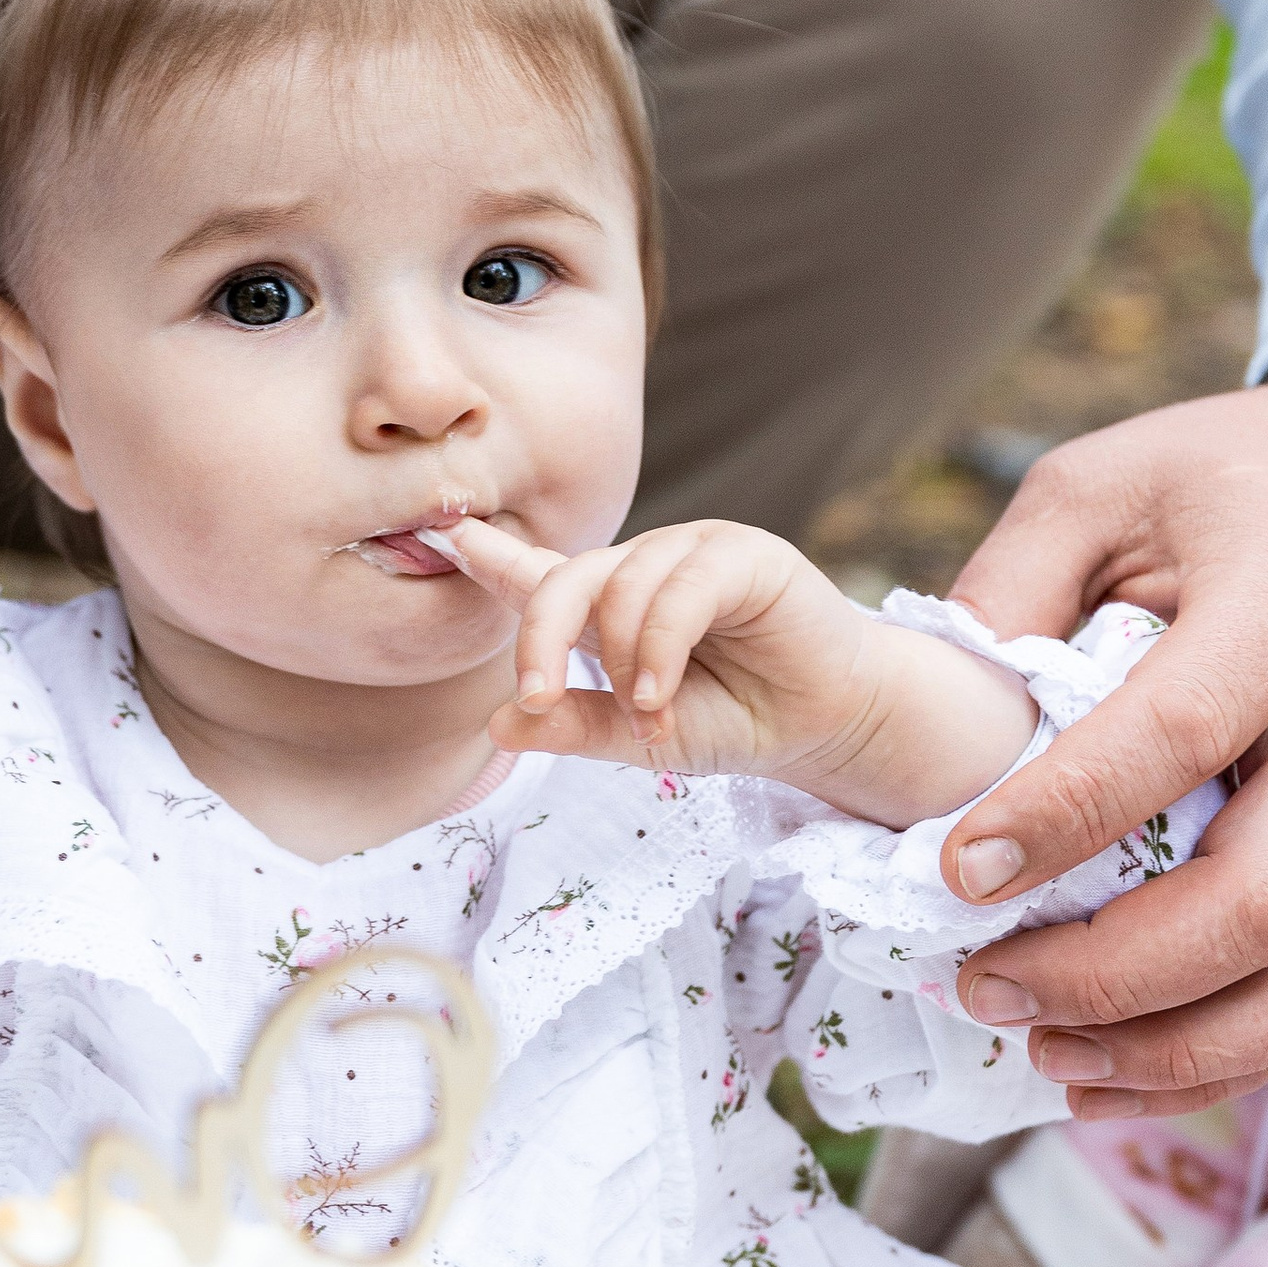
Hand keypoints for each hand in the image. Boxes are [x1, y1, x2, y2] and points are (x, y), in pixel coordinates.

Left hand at [441, 513, 1034, 824]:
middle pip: (563, 580)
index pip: (536, 574)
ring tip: (649, 719)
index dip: (485, 554)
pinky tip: (660, 695)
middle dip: (536, 640)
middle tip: (535, 698)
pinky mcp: (740, 554)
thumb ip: (575, 725)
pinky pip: (676, 588)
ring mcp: (691, 553)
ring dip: (623, 664)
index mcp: (611, 607)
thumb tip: (499, 725)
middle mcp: (643, 569)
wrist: (828, 723)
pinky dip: (658, 647)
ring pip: (619, 586)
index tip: (439, 530)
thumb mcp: (640, 736)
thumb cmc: (737, 721)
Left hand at [939, 384, 1267, 1114]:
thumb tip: (927, 732)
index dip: (1062, 819)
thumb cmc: (1231, 478)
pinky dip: (1225, 1054)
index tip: (953, 873)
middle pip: (1261, 899)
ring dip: (1178, 1047)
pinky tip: (1114, 1070)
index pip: (1177, 736)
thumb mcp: (1101, 481)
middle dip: (1112, 974)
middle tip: (982, 986)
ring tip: (1046, 1058)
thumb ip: (1009, 586)